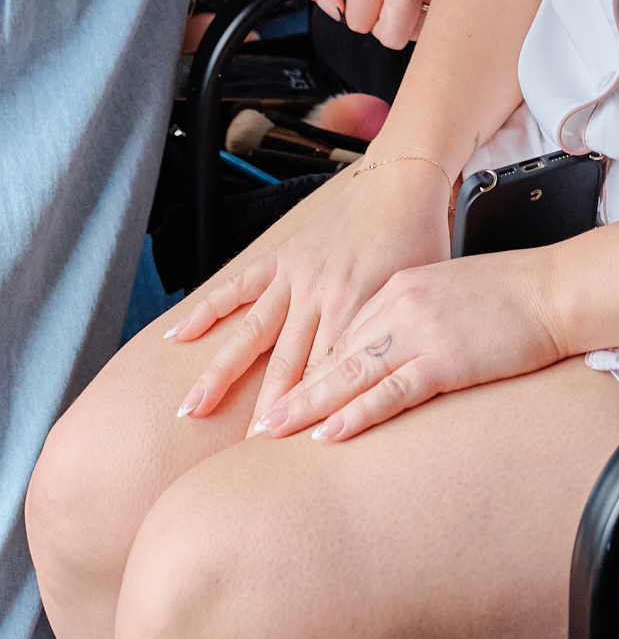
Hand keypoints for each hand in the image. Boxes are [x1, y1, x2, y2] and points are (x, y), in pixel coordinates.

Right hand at [168, 159, 452, 430]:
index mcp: (357, 306)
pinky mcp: (281, 255)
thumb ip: (395, 339)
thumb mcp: (419, 292)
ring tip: (191, 409)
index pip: (327, 376)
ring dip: (220, 372)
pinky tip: (178, 336)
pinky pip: (238, 285)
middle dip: (265, 412)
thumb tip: (388, 391)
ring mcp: (295, 274)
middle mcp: (320, 293)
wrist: (401, 181)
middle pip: (285, 365)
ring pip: (251, 332)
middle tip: (243, 455)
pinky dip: (207, 309)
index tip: (285, 457)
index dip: (308, 417)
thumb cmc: (421, 240)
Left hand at [249, 249, 563, 442]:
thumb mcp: (447, 294)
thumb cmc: (510, 295)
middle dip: (292, 391)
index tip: (280, 395)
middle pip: (333, 354)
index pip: (341, 334)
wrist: (556, 288)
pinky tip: (329, 434)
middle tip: (256, 423)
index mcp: (399, 286)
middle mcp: (400, 303)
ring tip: (272, 433)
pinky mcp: (445, 357)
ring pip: (350, 374)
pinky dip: (356, 414)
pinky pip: (391, 391)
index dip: (307, 369)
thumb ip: (412, 318)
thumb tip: (386, 353)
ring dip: (308, 406)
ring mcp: (421, 330)